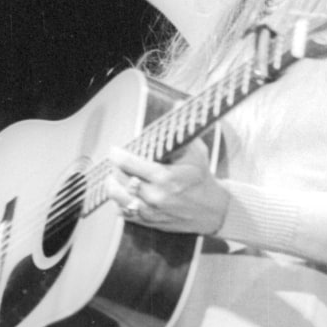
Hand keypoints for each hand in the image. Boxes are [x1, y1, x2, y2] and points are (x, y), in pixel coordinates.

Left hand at [107, 140, 229, 234]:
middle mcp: (155, 196)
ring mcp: (151, 211)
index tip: (115, 150)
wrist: (213, 210)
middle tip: (116, 162)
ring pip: (118, 198)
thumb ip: (182, 130)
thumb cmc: (202, 178)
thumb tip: (177, 104)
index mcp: (165, 177)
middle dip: (114, 168)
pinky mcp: (150, 222)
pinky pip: (124, 212)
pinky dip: (120, 201)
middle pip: (119, 179)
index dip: (117, 154)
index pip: (128, 163)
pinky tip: (123, 192)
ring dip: (113, 185)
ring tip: (114, 177)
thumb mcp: (197, 151)